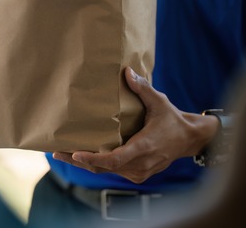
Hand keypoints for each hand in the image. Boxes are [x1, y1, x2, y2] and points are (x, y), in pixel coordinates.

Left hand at [52, 68, 218, 183]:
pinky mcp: (137, 174)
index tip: (75, 154)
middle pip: (104, 168)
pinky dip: (97, 165)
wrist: (190, 140)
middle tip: (56, 153)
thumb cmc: (172, 120)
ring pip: (107, 172)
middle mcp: (140, 164)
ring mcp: (139, 172)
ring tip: (61, 154)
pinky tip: (80, 157)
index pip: (114, 159)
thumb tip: (127, 72)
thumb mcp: (160, 102)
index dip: (94, 159)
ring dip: (85, 164)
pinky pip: (113, 172)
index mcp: (144, 147)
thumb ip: (143, 88)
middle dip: (79, 161)